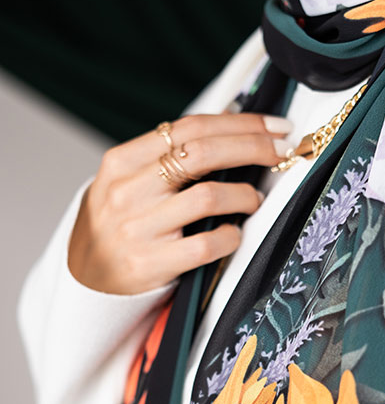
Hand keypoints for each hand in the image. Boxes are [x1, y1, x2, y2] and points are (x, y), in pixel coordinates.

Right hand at [68, 113, 291, 293]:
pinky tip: (234, 234)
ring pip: (208, 196)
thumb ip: (165, 159)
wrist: (84, 280)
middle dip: (252, 147)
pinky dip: (230, 237)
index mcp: (121, 162)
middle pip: (202, 153)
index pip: (189, 128)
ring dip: (245, 194)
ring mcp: (138, 228)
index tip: (273, 126)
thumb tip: (232, 132)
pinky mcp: (150, 263)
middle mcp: (127, 191)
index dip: (239, 123)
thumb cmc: (117, 226)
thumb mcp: (126, 183)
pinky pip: (205, 245)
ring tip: (255, 199)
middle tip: (281, 152)